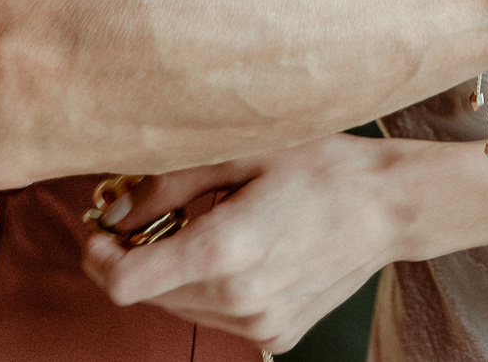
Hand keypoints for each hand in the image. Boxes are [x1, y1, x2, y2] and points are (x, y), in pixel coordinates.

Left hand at [81, 135, 416, 352]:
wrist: (390, 206)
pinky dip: (209, 287)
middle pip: (147, 296)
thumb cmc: (321, 166)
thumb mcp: (238, 152)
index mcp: (224, 251)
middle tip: (146, 215)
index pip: (124, 283)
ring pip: (180, 307)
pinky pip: (217, 316)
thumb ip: (166, 185)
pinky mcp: (277, 334)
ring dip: (172, 273)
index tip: (100, 231)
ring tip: (202, 225)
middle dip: (133, 258)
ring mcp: (260, 324)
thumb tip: (114, 212)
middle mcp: (239, 299)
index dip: (97, 258)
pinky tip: (238, 248)